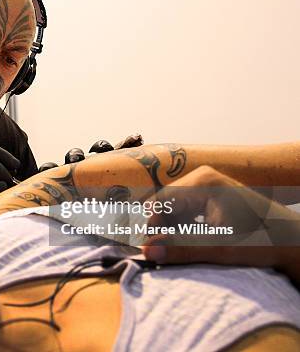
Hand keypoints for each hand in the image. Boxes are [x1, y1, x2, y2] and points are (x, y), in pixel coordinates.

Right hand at [142, 166, 299, 283]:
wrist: (291, 241)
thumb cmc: (261, 241)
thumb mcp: (218, 247)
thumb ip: (180, 247)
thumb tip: (146, 250)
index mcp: (204, 182)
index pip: (161, 201)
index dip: (152, 226)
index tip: (149, 251)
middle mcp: (202, 178)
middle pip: (165, 204)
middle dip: (162, 229)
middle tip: (162, 254)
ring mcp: (206, 186)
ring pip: (173, 209)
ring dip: (171, 231)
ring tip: (178, 250)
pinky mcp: (209, 197)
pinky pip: (184, 211)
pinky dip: (182, 229)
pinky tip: (190, 243)